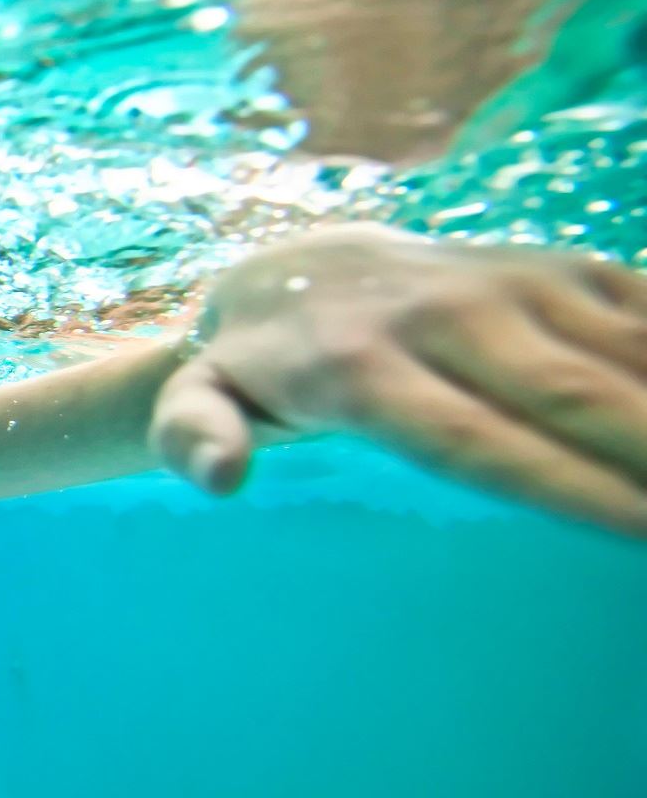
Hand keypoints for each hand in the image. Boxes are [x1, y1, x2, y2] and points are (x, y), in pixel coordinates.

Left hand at [149, 223, 646, 538]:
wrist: (297, 261)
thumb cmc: (256, 368)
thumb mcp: (199, 402)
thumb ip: (195, 437)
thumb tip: (219, 477)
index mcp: (366, 368)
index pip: (481, 442)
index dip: (571, 491)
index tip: (646, 536)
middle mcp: (450, 316)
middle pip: (578, 397)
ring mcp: (515, 281)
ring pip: (633, 350)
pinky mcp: (566, 266)